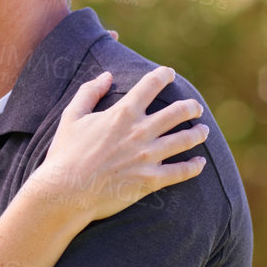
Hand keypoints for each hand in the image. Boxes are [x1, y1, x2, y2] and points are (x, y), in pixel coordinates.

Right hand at [28, 65, 208, 221]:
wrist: (64, 192)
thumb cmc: (64, 154)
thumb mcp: (71, 117)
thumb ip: (88, 93)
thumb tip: (106, 75)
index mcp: (122, 114)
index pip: (151, 85)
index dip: (164, 75)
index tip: (169, 74)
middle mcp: (140, 132)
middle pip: (179, 112)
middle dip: (192, 107)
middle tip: (195, 108)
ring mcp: (148, 157)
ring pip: (186, 139)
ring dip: (199, 133)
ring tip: (202, 131)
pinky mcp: (151, 180)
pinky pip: (182, 171)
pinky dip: (195, 167)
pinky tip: (199, 163)